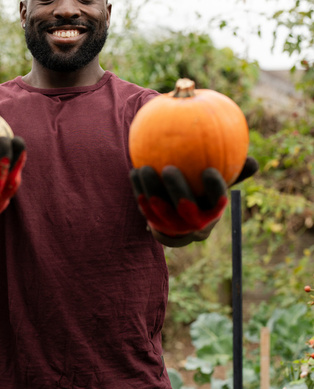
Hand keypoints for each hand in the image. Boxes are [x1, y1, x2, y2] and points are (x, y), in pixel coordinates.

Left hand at [129, 157, 257, 237]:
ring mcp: (173, 228)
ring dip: (152, 190)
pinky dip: (139, 192)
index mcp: (213, 213)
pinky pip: (145, 209)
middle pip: (187, 211)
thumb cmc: (203, 189)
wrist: (180, 216)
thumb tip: (254, 161)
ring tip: (144, 168)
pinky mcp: (155, 225)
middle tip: (169, 169)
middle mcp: (194, 224)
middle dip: (178, 192)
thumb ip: (233, 170)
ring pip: (161, 212)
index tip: (208, 170)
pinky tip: (133, 172)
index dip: (215, 189)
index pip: (217, 202)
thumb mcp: (218, 181)